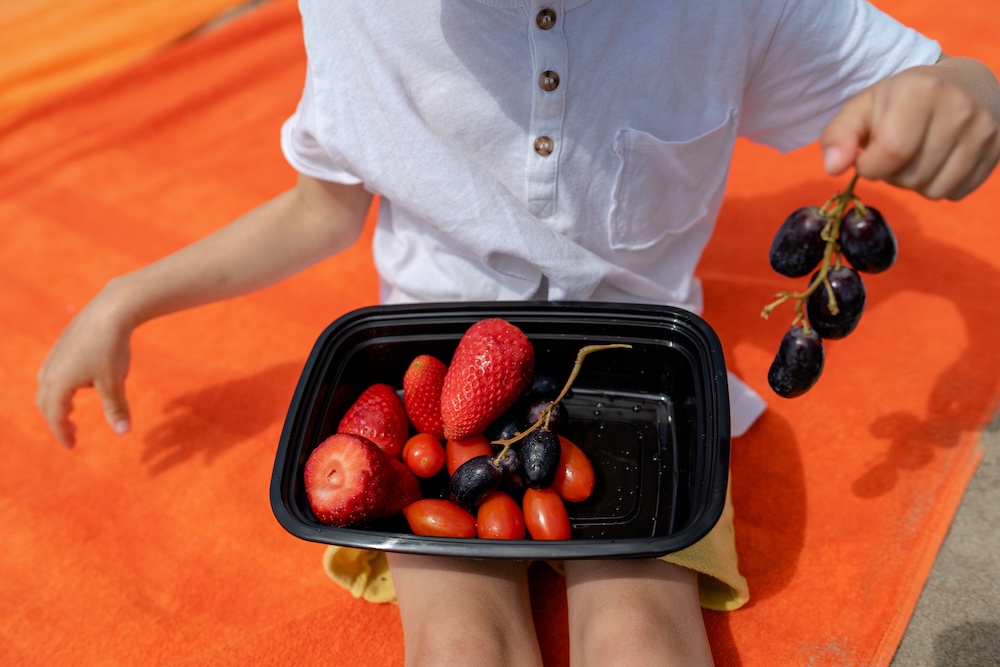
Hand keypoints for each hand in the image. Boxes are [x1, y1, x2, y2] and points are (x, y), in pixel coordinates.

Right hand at [36, 282, 133, 447]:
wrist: (111, 310)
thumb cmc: (111, 348)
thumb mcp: (115, 382)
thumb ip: (116, 408)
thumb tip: (123, 432)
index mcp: (58, 384)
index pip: (55, 417)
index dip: (62, 433)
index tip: (71, 447)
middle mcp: (50, 370)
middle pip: (45, 403)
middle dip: (56, 420)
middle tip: (72, 433)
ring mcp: (54, 355)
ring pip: (47, 385)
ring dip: (56, 402)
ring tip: (71, 411)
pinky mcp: (62, 344)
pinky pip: (54, 371)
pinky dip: (60, 385)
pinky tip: (78, 382)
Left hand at [821, 58, 999, 199]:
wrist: (964, 83)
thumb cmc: (901, 100)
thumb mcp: (862, 108)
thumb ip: (838, 136)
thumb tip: (832, 169)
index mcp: (920, 92)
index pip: (890, 154)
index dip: (870, 166)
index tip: (869, 155)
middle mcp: (958, 109)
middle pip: (911, 176)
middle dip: (893, 174)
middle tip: (897, 150)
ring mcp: (983, 131)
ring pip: (934, 190)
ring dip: (916, 182)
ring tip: (917, 154)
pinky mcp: (997, 150)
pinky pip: (956, 192)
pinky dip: (940, 184)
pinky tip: (939, 159)